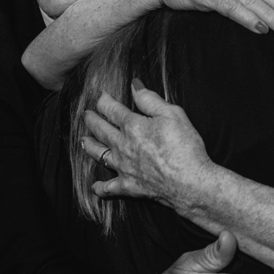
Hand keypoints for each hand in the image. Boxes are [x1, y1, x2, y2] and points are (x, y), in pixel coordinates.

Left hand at [82, 81, 212, 212]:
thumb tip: (134, 85)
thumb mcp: (173, 114)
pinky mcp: (128, 186)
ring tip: (83, 140)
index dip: (104, 101)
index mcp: (133, 126)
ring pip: (98, 155)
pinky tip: (95, 187)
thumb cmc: (185, 147)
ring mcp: (123, 167)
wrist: (190, 182)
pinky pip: (109, 188)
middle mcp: (122, 146)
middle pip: (100, 130)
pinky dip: (100, 188)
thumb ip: (150, 100)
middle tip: (86, 115)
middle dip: (91, 120)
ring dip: (89, 146)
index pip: (111, 109)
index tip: (101, 96)